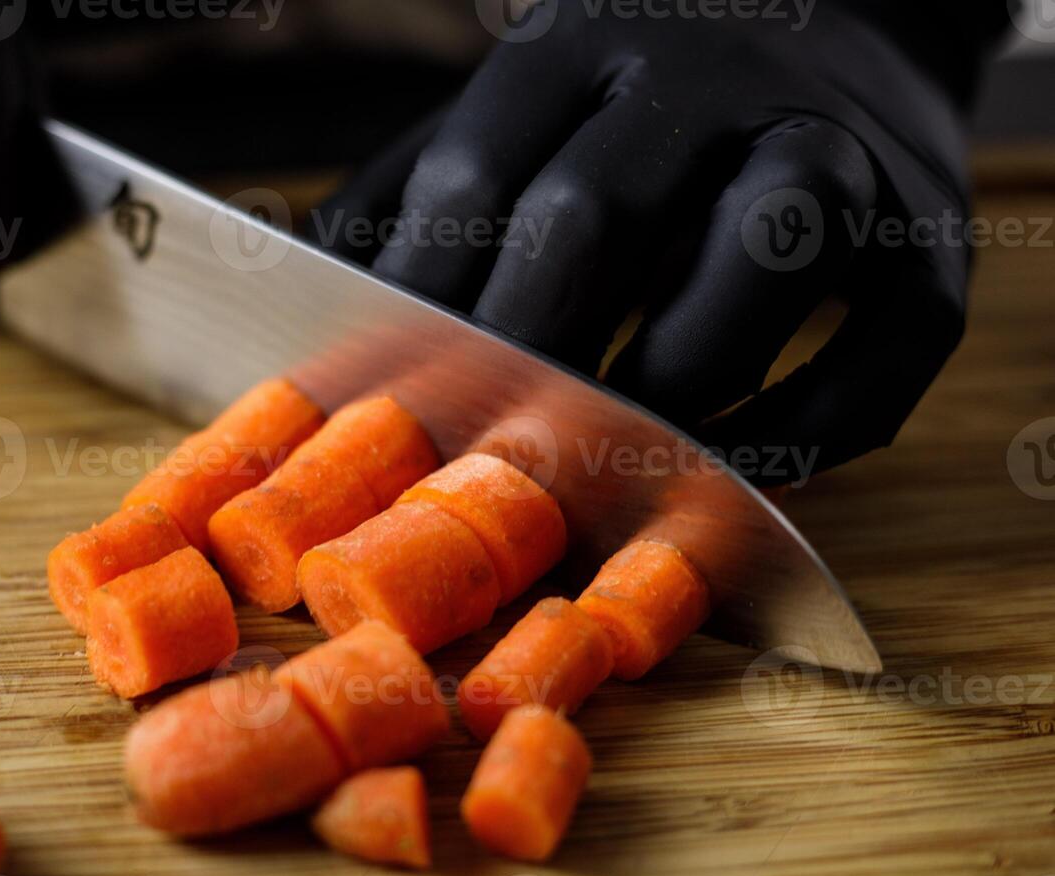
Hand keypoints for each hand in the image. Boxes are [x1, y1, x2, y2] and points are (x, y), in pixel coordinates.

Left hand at [314, 4, 973, 479]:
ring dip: (681, 378)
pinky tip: (745, 462)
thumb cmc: (629, 101)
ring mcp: (836, 145)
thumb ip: (409, 210)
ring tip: (625, 458)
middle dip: (528, 360)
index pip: (475, 181)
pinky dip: (815, 424)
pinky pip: (890, 343)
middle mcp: (709, 78)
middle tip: (490, 461)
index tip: (390, 413)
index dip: (423, 313)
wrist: (836, 10)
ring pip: (763, 254)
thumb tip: (312, 350)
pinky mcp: (932, 232)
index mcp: (576, 46)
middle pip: (597, 214)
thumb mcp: (511, 114)